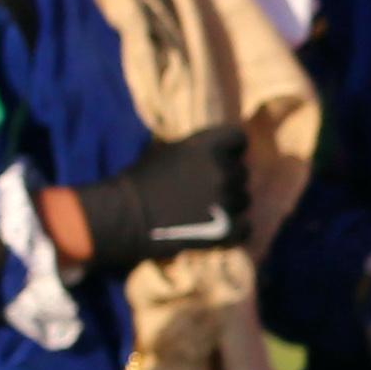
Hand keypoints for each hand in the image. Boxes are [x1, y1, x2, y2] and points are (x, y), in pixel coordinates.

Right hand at [56, 125, 249, 271]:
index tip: (219, 160)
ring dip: (230, 204)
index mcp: (207, 146)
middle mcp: (221, 170)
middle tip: (204, 192)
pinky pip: (246, 227)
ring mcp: (226, 201)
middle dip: (227, 180)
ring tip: (206, 212)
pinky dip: (236, 230)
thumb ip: (194, 149)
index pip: (238, 139)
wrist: (124, 218)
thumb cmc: (138, 182)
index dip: (230, 150)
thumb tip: (213, 151)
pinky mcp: (227, 230)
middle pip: (242, 172)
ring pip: (244, 199)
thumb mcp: (164, 150)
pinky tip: (219, 230)